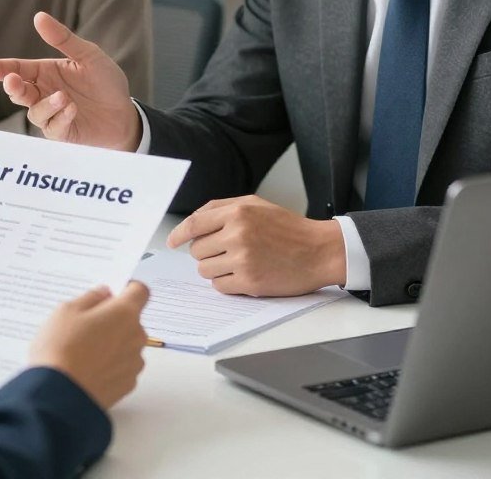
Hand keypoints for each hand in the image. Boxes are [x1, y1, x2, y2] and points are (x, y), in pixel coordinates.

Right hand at [0, 12, 140, 150]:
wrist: (126, 113)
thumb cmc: (105, 83)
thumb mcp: (88, 56)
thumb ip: (63, 39)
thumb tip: (38, 17)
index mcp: (46, 72)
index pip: (18, 68)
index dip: (1, 68)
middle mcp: (45, 93)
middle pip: (19, 91)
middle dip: (13, 87)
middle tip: (12, 81)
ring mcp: (52, 115)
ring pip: (35, 112)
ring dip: (46, 104)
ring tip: (64, 97)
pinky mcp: (63, 133)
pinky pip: (52, 128)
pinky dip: (60, 118)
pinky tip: (72, 109)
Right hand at [30, 282, 149, 409]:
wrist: (58, 397)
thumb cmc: (61, 348)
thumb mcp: (66, 310)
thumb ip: (90, 298)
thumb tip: (104, 294)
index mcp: (124, 313)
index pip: (140, 291)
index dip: (126, 290)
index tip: (111, 296)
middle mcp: (136, 337)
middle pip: (132, 320)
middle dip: (114, 320)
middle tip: (86, 327)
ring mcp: (133, 363)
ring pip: (127, 345)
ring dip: (113, 344)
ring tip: (84, 353)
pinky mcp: (127, 386)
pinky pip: (122, 368)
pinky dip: (110, 366)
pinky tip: (88, 370)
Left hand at [166, 195, 346, 295]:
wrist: (318, 251)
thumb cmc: (287, 227)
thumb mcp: (255, 204)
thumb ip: (222, 208)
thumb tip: (193, 221)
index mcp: (238, 213)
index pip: (194, 224)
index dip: (178, 234)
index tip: (172, 241)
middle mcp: (237, 235)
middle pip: (197, 250)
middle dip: (205, 252)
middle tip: (224, 251)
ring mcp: (243, 260)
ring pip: (205, 270)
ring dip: (214, 268)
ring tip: (235, 262)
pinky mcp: (250, 283)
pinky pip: (220, 286)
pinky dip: (226, 283)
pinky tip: (242, 274)